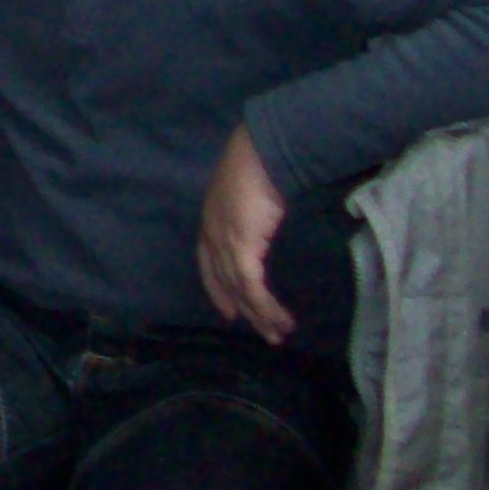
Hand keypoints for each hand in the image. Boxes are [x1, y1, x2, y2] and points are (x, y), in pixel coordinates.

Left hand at [196, 124, 296, 345]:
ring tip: (278, 334)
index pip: (207, 262)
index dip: (217, 288)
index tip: (228, 310)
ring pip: (240, 291)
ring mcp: (224, 243)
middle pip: (224, 281)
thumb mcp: (248, 194)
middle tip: (262, 331)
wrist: (262, 154)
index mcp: (210, 220)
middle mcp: (212, 234)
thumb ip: (250, 212)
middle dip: (243, 309)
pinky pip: (252, 288)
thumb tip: (264, 220)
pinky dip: (266, 307)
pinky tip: (280, 320)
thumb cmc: (258, 166)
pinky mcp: (241, 249)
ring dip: (261, 316)